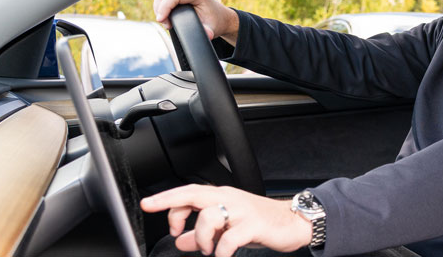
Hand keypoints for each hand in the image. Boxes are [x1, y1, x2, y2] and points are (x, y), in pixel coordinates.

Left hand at [141, 184, 311, 255]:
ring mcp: (242, 211)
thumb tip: (181, 241)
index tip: (151, 207)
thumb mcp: (227, 229)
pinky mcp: (254, 225)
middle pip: (194, 193)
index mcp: (222, 196)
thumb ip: (202, 234)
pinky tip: (223, 255)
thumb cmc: (260, 223)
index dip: (168, 200)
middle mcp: (230, 199)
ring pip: (209, 216)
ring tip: (208, 249)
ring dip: (202, 237)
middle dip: (169, 200)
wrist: (292, 223)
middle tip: (150, 206)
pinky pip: (229, 239)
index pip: (189, 192)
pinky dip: (221, 251)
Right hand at [153, 0, 239, 43]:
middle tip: (167, 24)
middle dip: (160, 9)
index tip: (161, 20)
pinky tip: (165, 15)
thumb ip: (208, 32)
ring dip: (158, 7)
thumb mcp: (212, 29)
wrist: (219, 17)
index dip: (164, 7)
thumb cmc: (215, 21)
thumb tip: (207, 35)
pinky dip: (160, 4)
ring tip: (166, 21)